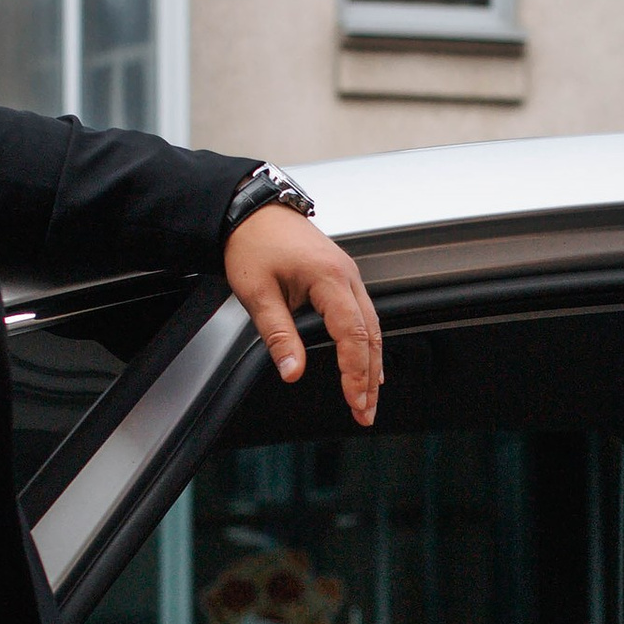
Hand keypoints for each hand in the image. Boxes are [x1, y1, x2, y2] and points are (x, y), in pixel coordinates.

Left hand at [222, 204, 383, 425]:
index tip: (355, 401)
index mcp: (328, 278)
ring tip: (368, 397)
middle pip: (371, 334)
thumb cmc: (253, 243)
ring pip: (372, 325)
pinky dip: (367, 343)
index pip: (352, 334)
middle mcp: (346, 275)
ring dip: (371, 363)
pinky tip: (367, 362)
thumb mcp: (257, 293)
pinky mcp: (341, 276)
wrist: (251, 211)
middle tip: (366, 412)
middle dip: (370, 377)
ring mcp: (347, 274)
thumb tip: (292, 370)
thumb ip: (278, 335)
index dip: (355, 372)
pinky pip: (364, 314)